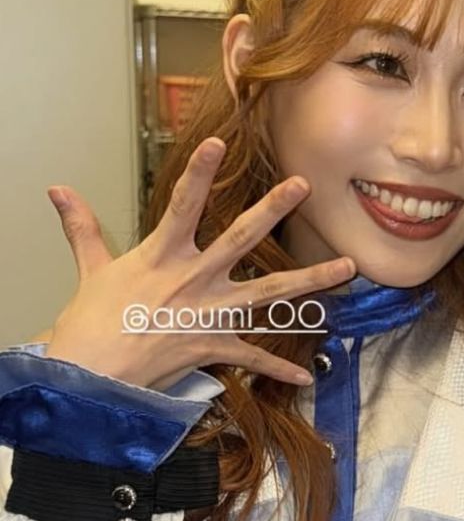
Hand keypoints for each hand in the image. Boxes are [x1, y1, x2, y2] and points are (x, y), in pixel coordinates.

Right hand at [43, 138, 354, 389]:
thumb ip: (83, 228)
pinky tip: (308, 377)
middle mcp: (193, 280)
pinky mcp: (213, 347)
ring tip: (347, 267)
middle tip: (303, 185)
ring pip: (269, 293)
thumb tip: (58, 190)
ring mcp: (208, 314)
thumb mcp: (91, 269)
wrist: (92, 375)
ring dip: (311, 280)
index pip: (182, 205)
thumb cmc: (91, 322)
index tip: (216, 143)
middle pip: (241, 239)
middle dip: (273, 210)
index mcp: (162, 255)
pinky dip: (278, 370)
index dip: (198, 174)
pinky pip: (252, 358)